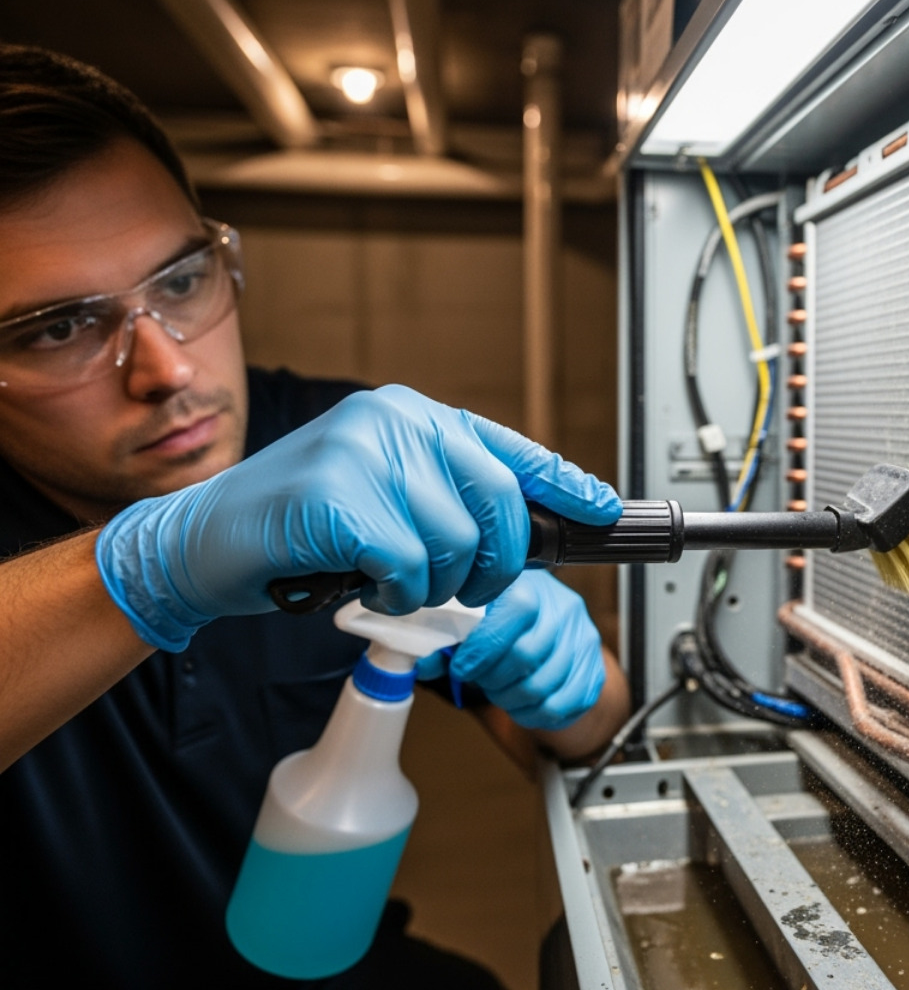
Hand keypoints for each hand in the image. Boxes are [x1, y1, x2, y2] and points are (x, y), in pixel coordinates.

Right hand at [95, 385, 620, 650]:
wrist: (202, 545)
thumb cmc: (301, 531)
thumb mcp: (384, 499)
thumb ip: (448, 498)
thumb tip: (531, 532)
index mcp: (412, 415)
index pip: (513, 448)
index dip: (568, 484)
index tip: (607, 511)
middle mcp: (395, 419)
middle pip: (502, 502)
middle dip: (496, 562)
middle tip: (464, 585)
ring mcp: (364, 451)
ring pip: (459, 542)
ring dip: (432, 584)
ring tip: (387, 577)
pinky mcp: (339, 496)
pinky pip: (410, 565)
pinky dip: (395, 593)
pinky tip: (363, 584)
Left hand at [420, 570, 604, 730]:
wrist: (557, 638)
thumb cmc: (510, 628)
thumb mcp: (477, 623)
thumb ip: (448, 641)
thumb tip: (422, 661)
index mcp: (531, 586)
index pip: (518, 609)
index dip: (485, 646)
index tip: (464, 667)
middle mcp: (563, 609)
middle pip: (527, 654)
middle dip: (493, 679)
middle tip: (481, 681)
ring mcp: (583, 640)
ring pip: (542, 685)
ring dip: (511, 698)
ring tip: (500, 691)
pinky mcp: (595, 672)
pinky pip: (561, 705)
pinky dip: (533, 714)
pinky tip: (522, 704)